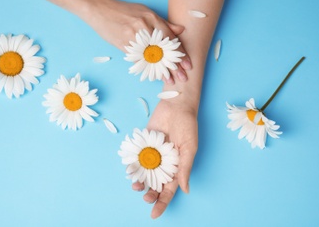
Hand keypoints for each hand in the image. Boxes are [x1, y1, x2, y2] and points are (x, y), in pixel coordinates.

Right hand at [87, 0, 191, 83]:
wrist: (100, 10)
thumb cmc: (124, 10)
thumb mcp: (145, 12)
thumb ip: (163, 23)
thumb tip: (181, 30)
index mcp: (152, 18)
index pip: (170, 39)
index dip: (181, 53)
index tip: (188, 65)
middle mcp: (144, 28)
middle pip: (163, 51)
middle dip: (174, 66)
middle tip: (183, 77)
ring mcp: (133, 38)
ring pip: (151, 58)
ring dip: (162, 71)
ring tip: (170, 80)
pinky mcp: (124, 45)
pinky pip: (138, 60)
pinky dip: (147, 69)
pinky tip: (154, 76)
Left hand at [131, 98, 197, 217]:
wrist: (175, 105)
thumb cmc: (187, 126)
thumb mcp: (189, 149)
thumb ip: (185, 169)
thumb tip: (184, 190)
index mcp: (176, 168)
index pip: (169, 190)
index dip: (162, 203)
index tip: (154, 214)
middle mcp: (163, 164)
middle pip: (154, 185)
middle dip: (149, 194)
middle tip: (145, 197)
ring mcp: (152, 154)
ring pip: (143, 174)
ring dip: (139, 183)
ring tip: (136, 186)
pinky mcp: (143, 144)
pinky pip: (136, 158)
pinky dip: (131, 166)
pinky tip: (129, 171)